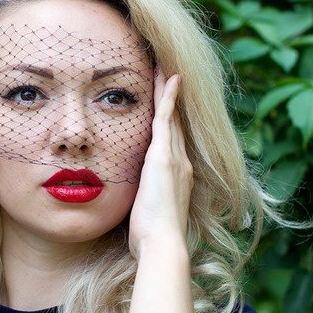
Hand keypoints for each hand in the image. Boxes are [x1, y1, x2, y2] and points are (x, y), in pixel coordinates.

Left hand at [127, 70, 192, 259]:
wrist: (163, 243)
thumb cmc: (151, 237)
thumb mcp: (145, 214)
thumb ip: (141, 202)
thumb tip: (132, 204)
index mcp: (176, 177)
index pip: (172, 142)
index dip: (170, 121)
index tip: (165, 105)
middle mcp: (180, 163)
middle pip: (175, 124)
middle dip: (171, 100)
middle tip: (169, 74)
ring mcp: (175, 158)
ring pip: (171, 117)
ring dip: (168, 91)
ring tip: (165, 69)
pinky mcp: (164, 156)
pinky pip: (167, 118)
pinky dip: (168, 97)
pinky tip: (169, 77)